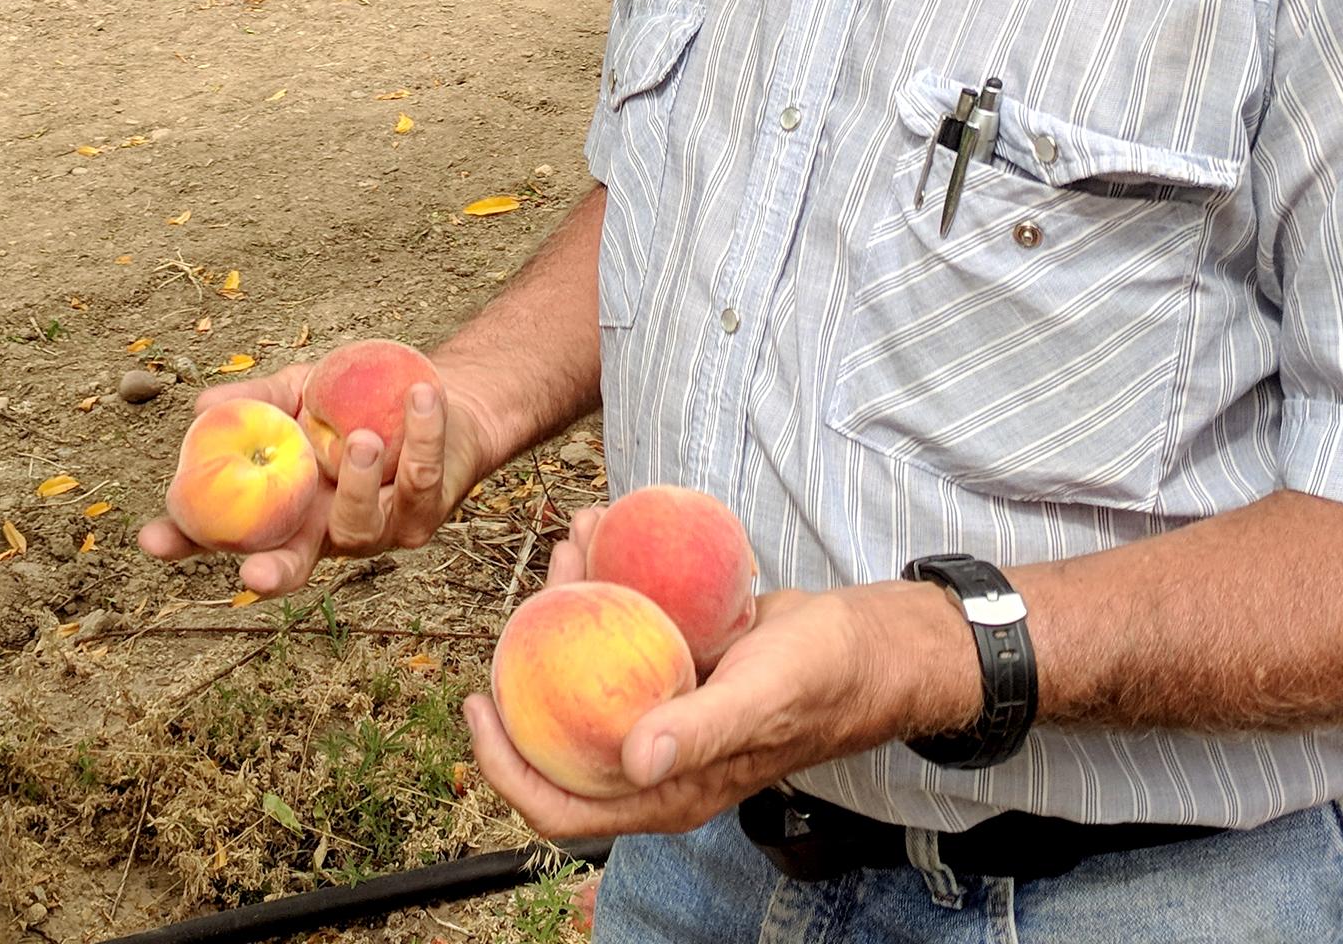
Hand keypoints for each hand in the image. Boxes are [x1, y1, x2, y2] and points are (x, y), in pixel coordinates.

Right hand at [137, 357, 500, 596]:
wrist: (433, 399)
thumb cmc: (354, 400)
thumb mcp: (299, 392)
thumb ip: (258, 400)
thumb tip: (203, 408)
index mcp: (282, 508)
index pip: (223, 533)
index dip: (186, 542)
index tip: (151, 540)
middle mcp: (323, 531)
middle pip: (291, 568)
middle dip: (271, 576)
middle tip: (252, 577)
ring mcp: (375, 531)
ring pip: (359, 527)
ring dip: (357, 486)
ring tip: (361, 439)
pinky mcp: (422, 515)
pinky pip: (418, 481)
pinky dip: (420, 436)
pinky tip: (421, 397)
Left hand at [462, 578, 978, 839]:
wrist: (863, 644)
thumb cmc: (819, 681)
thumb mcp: (758, 701)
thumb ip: (699, 733)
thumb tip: (634, 763)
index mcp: (662, 791)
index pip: (558, 806)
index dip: (505, 768)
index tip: (478, 703)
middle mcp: (650, 759)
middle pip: (559, 728)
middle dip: (532, 661)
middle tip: (533, 591)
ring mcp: (658, 712)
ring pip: (586, 670)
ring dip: (569, 605)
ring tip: (574, 539)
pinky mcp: (671, 668)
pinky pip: (619, 634)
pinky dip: (603, 588)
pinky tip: (598, 537)